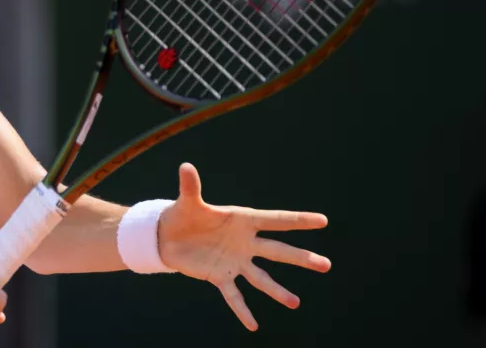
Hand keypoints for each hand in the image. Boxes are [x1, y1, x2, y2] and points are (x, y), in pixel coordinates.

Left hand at [158, 163, 331, 331]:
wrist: (168, 236)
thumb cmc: (183, 214)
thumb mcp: (187, 201)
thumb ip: (190, 186)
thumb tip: (185, 166)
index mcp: (242, 221)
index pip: (275, 220)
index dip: (298, 219)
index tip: (323, 220)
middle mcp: (244, 242)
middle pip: (277, 250)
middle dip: (301, 258)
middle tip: (326, 265)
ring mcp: (234, 261)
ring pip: (260, 277)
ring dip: (277, 291)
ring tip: (295, 303)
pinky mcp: (220, 276)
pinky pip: (234, 296)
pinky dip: (242, 310)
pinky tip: (253, 326)